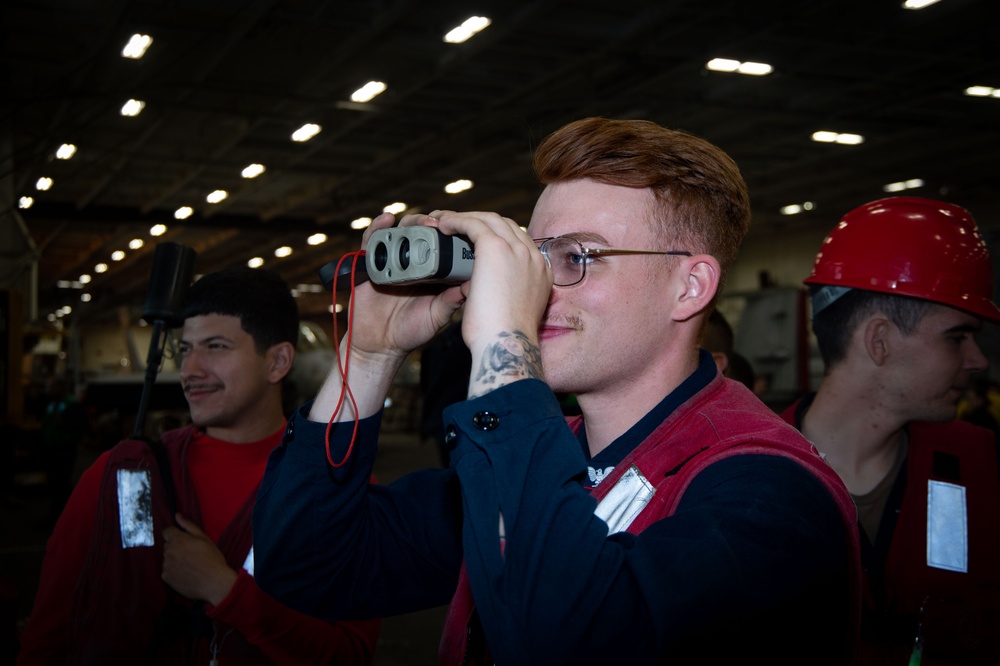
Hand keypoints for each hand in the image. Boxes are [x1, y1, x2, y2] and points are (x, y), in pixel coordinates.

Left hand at [162, 513, 237, 605]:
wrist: (214, 583)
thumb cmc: (212, 558)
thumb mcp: (204, 539)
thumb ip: (188, 526)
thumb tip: (177, 515)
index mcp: (177, 540)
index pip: (166, 531)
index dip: (175, 534)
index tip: (185, 540)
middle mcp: (168, 551)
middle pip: (167, 545)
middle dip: (176, 547)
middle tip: (191, 554)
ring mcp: (166, 566)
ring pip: (167, 558)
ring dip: (174, 559)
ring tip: (189, 565)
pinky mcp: (165, 578)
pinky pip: (167, 571)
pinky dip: (174, 571)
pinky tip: (186, 574)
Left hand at [432, 210, 551, 395]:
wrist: (507, 344)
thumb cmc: (503, 339)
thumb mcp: (511, 313)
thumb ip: (504, 296)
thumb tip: (481, 293)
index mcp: (541, 272)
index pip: (519, 243)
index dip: (498, 237)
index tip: (478, 241)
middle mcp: (533, 257)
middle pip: (506, 225)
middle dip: (481, 222)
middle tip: (459, 226)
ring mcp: (517, 249)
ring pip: (490, 220)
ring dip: (466, 218)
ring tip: (446, 222)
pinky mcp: (495, 247)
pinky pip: (473, 223)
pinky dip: (456, 221)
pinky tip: (442, 225)